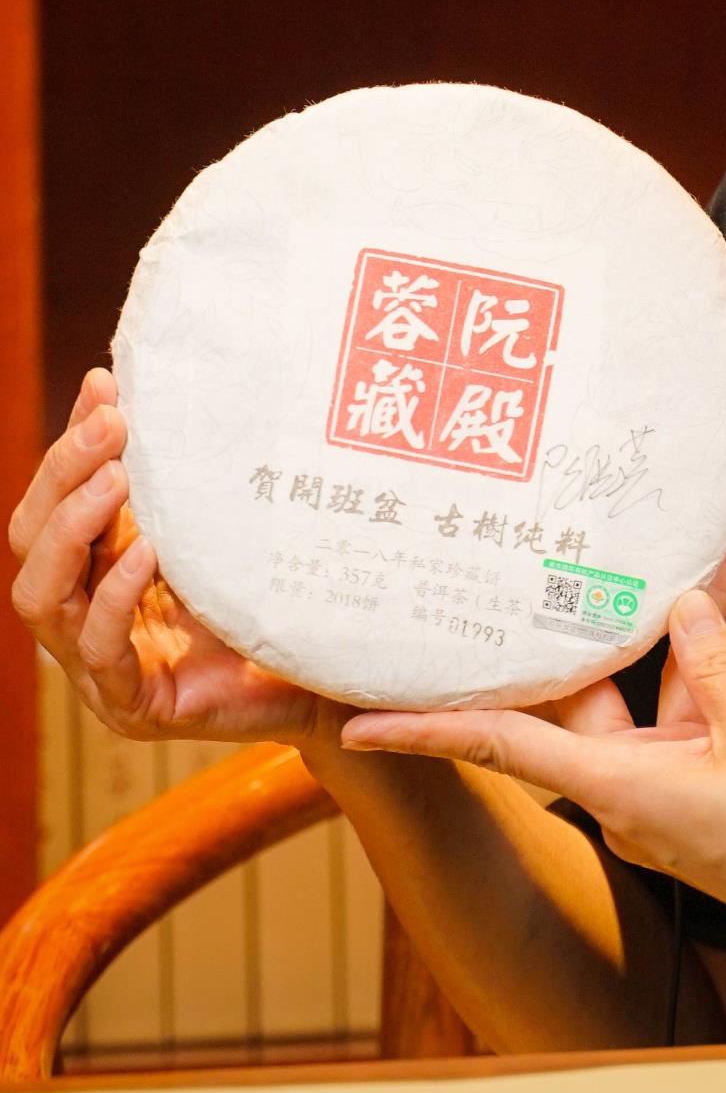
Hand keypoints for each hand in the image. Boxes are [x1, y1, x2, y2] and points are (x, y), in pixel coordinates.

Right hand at [7, 367, 342, 751]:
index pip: (52, 502)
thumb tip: (162, 387)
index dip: (70, 446)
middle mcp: (85, 614)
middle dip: (63, 476)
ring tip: (116, 478)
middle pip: (32, 540)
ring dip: (74, 529)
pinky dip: (115, 598)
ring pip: (43, 597)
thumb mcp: (221, 529)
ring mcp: (100, 667)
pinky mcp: (134, 705)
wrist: (326, 678)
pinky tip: (145, 554)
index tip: (105, 387)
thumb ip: (186, 479)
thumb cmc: (271, 598)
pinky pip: (101, 651)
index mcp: (97, 567)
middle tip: (109, 426)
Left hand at [336, 552, 725, 952]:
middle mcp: (639, 788)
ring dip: (692, 621)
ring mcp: (685, 783)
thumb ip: (716, 662)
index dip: (429, 732)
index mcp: (624, 789)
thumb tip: (678, 607)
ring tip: (701, 545)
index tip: (357, 722)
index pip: (503, 748)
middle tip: (552, 556)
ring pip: (671, 684)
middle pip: (592, 695)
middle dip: (591, 623)